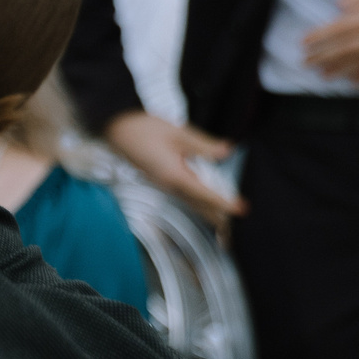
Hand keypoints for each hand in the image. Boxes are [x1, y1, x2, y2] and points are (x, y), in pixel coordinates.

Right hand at [103, 108, 243, 217]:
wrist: (117, 128)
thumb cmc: (144, 129)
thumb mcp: (178, 133)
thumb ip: (204, 145)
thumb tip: (225, 151)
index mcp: (174, 176)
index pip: (205, 194)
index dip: (225, 202)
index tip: (241, 210)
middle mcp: (168, 185)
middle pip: (198, 205)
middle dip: (216, 217)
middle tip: (232, 230)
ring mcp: (162, 183)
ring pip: (190, 201)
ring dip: (207, 210)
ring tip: (223, 221)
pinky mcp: (160, 179)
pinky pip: (182, 194)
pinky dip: (196, 200)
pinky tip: (203, 200)